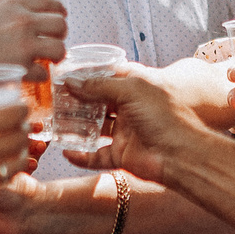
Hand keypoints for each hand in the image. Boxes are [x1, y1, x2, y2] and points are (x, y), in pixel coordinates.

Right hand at [0, 0, 68, 71]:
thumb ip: (5, 1)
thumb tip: (26, 0)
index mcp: (13, 4)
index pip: (50, 3)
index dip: (57, 11)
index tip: (57, 17)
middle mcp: (22, 22)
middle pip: (60, 24)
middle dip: (58, 34)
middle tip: (50, 39)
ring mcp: (23, 46)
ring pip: (59, 49)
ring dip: (54, 55)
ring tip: (46, 58)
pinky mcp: (21, 69)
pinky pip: (44, 73)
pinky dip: (38, 75)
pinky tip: (29, 73)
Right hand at [0, 104, 33, 220]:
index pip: (15, 114)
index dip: (21, 111)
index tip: (19, 111)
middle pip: (21, 138)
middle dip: (22, 132)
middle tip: (17, 131)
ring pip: (17, 165)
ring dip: (17, 156)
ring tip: (9, 153)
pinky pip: (1, 187)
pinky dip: (0, 179)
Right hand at [55, 70, 212, 184]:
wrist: (181, 154)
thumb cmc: (164, 117)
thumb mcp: (131, 90)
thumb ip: (99, 85)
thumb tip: (73, 82)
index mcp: (135, 89)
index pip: (106, 78)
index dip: (86, 77)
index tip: (63, 76)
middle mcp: (129, 109)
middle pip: (97, 104)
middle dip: (76, 102)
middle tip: (53, 101)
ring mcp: (125, 133)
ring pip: (94, 129)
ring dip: (76, 127)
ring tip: (54, 124)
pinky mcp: (121, 155)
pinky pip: (97, 156)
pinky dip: (82, 156)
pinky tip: (67, 152)